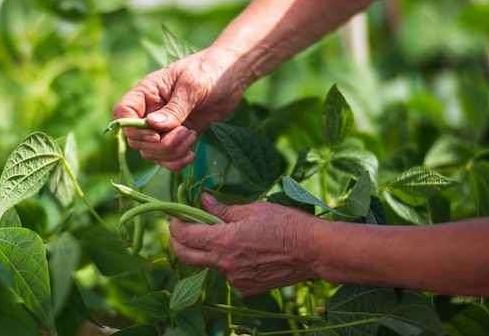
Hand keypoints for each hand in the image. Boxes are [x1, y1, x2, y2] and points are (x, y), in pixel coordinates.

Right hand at [112, 47, 248, 170]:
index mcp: (147, 92)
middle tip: (185, 132)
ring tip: (192, 136)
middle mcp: (151, 111)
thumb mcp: (192, 86)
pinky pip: (167, 158)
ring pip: (151, 152)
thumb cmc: (209, 71)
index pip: (122, 113)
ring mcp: (164, 126)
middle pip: (137, 139)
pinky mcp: (178, 136)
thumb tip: (153, 125)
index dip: (132, 128)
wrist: (231, 76)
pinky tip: (191, 155)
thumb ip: (174, 107)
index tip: (155, 133)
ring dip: (171, 152)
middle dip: (159, 144)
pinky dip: (176, 162)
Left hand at [169, 194, 320, 295]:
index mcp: (225, 241)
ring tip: (223, 236)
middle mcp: (226, 264)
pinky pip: (230, 274)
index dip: (175, 226)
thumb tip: (202, 201)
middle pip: (187, 256)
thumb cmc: (286, 224)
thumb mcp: (253, 209)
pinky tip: (245, 251)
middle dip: (177, 242)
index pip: (186, 235)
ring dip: (209, 251)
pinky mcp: (247, 288)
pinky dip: (230, 262)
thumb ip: (223, 209)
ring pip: (211, 264)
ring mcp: (236, 279)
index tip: (175, 218)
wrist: (313, 251)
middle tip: (178, 230)